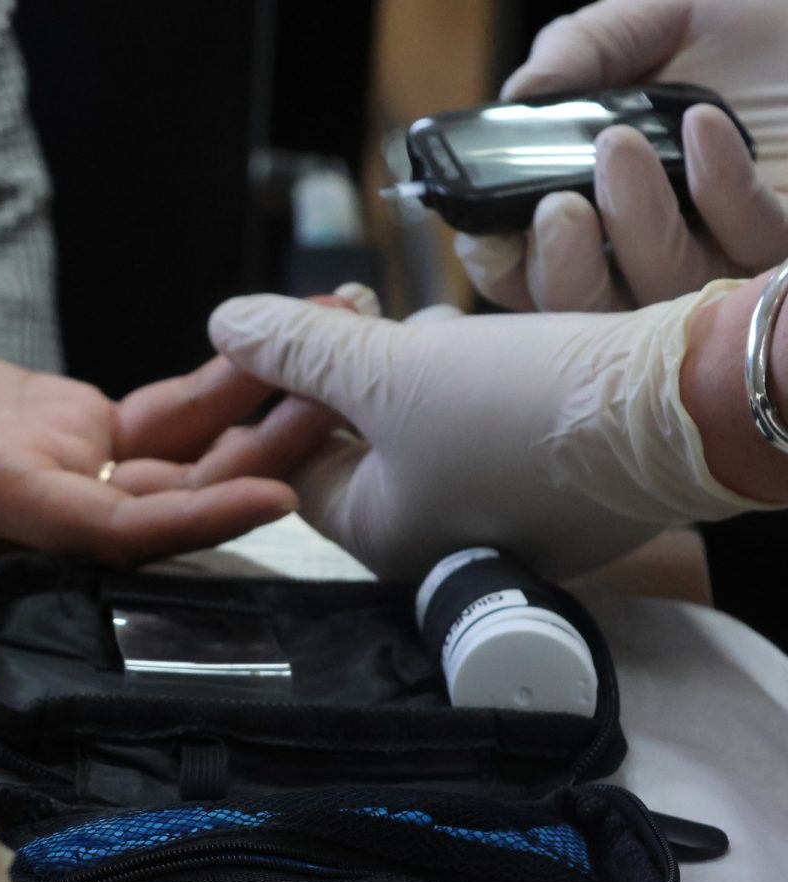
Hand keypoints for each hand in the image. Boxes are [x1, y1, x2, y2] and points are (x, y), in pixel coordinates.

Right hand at [0, 304, 342, 562]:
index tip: (273, 492)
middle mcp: (42, 489)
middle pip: (175, 493)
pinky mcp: (63, 419)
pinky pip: (158, 413)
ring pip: (181, 451)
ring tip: (337, 343)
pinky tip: (270, 341)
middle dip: (264, 452)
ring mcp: (59, 456)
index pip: (110, 528)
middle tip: (353, 391)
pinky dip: (216, 380)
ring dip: (260, 410)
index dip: (192, 520)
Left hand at [201, 288, 778, 580]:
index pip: (297, 465)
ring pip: (423, 425)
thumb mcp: (389, 369)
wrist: (683, 409)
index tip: (297, 331)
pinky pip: (484, 424)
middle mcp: (437, 541)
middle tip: (361, 313)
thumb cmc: (525, 408)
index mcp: (381, 537)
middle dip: (356, 370)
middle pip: (361, 442)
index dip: (288, 390)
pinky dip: (475, 377)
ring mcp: (499, 517)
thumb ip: (298, 348)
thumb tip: (225, 324)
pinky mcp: (551, 482)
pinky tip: (492, 341)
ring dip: (417, 364)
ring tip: (436, 325)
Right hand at [456, 0, 787, 311]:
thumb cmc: (746, 32)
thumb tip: (519, 93)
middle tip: (557, 207)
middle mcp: (647, 250)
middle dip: (560, 270)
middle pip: (580, 311)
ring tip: (620, 144)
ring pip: (656, 293)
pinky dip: (716, 189)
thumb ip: (580, 48)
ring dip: (632, 223)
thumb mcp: (651, 19)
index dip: (501, 268)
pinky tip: (701, 128)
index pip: (528, 274)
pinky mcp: (777, 255)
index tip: (486, 233)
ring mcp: (716, 262)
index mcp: (596, 210)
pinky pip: (743, 247)